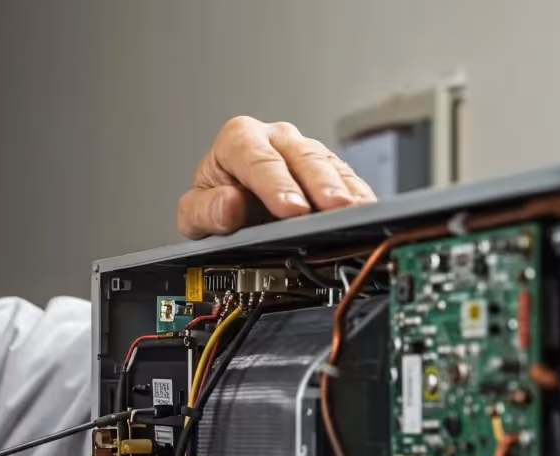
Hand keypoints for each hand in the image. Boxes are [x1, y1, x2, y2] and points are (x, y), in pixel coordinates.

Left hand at [177, 117, 375, 238]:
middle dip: (318, 184)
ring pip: (328, 163)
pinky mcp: (327, 169)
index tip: (289, 209)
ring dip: (343, 188)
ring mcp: (304, 151)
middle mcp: (275, 138)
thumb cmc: (214, 202)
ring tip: (355, 209)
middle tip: (332, 208)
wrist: (229, 204)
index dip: (276, 184)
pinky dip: (357, 194)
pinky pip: (346, 177)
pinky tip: (366, 208)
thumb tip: (229, 205)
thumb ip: (205, 211)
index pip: (259, 159)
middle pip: (301, 157)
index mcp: (239, 139)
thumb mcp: (194, 214)